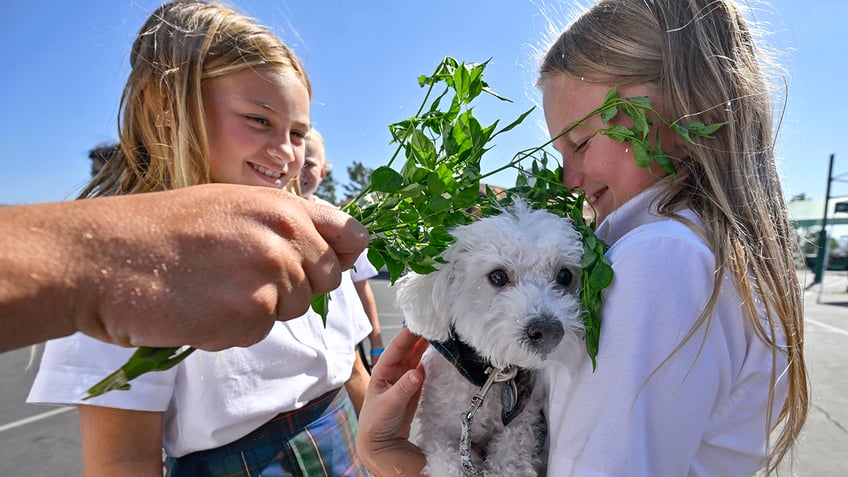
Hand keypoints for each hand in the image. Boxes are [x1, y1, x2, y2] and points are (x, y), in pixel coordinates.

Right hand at [0, 184, 367, 351]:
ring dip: (261, 308)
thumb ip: (283, 223)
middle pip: (326, 279)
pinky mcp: (250, 315)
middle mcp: (285, 238)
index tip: (331, 261)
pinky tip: (200, 308)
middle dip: (296, 285)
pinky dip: (233, 328)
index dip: (344, 252)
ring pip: (293, 308)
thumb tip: (337, 243)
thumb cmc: (159, 230)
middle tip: (243, 276)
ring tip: (213, 288)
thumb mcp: (230, 205)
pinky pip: (259, 331)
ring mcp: (270, 277)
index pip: (351, 234)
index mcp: (282, 206)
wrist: (102, 257)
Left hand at [356, 328, 428, 475]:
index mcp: (382, 372)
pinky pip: (423, 373)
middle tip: (433, 326)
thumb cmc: (376, 423)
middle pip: (407, 351)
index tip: (418, 325)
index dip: (406, 336)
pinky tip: (438, 357)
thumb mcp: (389, 404)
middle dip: (418, 338)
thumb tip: (418, 372)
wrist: (380, 444)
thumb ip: (404, 388)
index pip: (395, 349)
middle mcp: (392, 373)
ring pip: (416, 360)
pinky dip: (430, 365)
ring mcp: (403, 381)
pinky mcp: (413, 390)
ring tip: (438, 337)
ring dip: (425, 349)